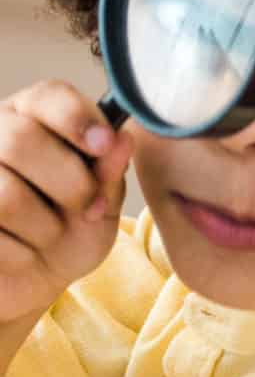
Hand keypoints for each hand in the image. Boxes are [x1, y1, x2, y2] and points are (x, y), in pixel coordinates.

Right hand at [0, 82, 132, 326]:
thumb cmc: (68, 232)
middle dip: (70, 184)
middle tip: (88, 208)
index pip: (48, 96)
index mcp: (32, 119)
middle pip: (21, 141)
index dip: (77, 117)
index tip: (104, 143)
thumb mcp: (101, 205)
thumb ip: (108, 173)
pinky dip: (20, 254)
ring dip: (44, 228)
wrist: (30, 281)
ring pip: (5, 194)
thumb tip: (122, 140)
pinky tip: (21, 253)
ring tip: (48, 235)